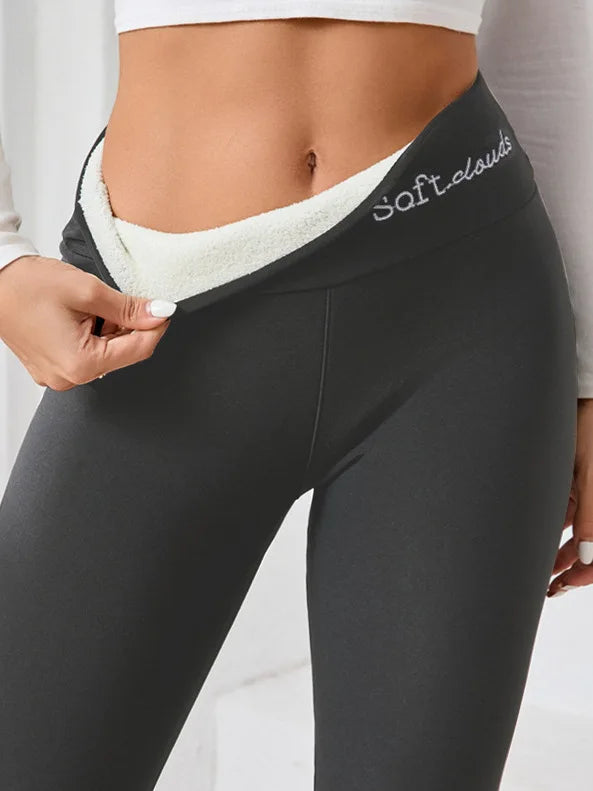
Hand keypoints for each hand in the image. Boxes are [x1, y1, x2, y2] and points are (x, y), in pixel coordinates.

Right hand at [0, 255, 176, 389]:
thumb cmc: (26, 285)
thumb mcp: (87, 291)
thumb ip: (129, 307)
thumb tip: (159, 313)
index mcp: (80, 365)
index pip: (139, 351)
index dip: (156, 327)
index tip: (163, 309)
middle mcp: (69, 378)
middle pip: (123, 354)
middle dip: (128, 327)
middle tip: (119, 299)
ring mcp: (58, 375)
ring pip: (106, 353)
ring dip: (110, 329)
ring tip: (90, 306)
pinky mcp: (52, 367)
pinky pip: (86, 354)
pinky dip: (93, 335)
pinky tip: (82, 315)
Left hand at [547, 397, 592, 596]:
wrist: (577, 398)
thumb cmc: (586, 431)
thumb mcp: (586, 476)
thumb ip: (588, 516)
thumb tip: (585, 557)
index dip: (585, 575)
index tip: (564, 587)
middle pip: (587, 546)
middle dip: (570, 569)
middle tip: (548, 588)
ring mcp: (586, 493)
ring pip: (575, 534)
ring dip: (559, 554)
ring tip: (539, 572)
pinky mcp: (574, 484)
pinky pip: (566, 515)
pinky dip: (552, 531)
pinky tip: (536, 543)